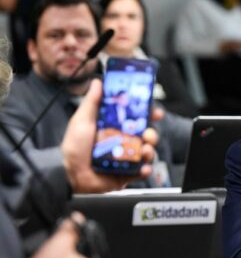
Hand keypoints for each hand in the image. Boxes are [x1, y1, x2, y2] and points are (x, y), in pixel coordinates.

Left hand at [61, 78, 162, 192]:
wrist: (69, 174)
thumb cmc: (74, 148)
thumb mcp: (82, 120)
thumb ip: (92, 102)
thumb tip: (97, 83)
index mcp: (115, 128)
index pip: (137, 119)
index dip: (149, 115)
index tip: (155, 112)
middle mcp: (123, 143)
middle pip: (147, 135)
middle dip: (152, 134)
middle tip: (148, 135)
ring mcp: (127, 159)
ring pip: (147, 152)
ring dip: (150, 151)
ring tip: (144, 151)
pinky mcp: (127, 174)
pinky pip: (142, 171)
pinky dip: (145, 169)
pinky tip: (142, 168)